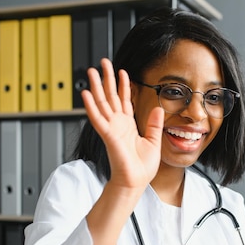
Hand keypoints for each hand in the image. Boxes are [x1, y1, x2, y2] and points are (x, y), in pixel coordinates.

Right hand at [81, 59, 163, 190]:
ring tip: (91, 71)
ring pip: (101, 103)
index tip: (121, 71)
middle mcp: (117, 125)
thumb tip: (158, 109)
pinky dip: (91, 107)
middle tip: (102, 62)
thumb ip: (153, 125)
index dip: (123, 85)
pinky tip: (86, 94)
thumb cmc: (142, 168)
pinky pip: (97, 119)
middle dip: (106, 79)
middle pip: (110, 96)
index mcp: (127, 126)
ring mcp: (111, 129)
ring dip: (95, 87)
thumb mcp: (153, 142)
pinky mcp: (108, 136)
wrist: (135, 182)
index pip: (124, 100)